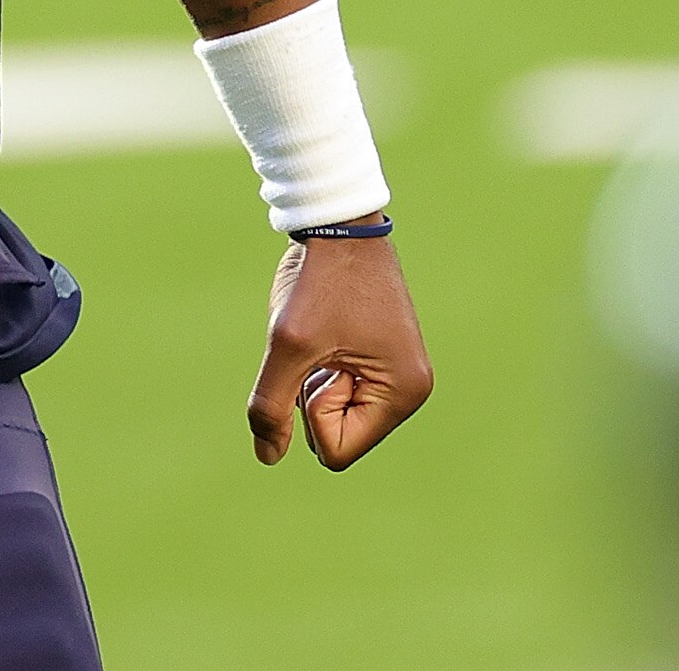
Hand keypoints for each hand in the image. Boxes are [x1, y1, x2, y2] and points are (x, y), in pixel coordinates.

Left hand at [248, 223, 430, 469]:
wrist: (338, 222)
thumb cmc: (320, 279)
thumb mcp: (289, 343)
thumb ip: (272, 405)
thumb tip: (268, 456)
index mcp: (403, 393)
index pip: (338, 450)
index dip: (310, 413)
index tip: (319, 361)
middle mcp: (410, 389)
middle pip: (338, 434)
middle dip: (313, 394)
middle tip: (323, 342)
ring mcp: (397, 373)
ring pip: (334, 410)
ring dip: (314, 376)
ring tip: (326, 331)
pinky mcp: (382, 357)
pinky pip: (337, 386)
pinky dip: (320, 363)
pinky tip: (328, 328)